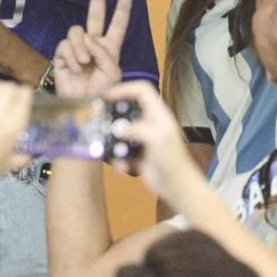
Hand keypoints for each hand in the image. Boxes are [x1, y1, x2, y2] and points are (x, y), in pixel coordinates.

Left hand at [0, 77, 31, 180]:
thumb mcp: (8, 165)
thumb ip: (20, 158)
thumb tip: (27, 157)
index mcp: (14, 129)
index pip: (24, 98)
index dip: (24, 93)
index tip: (23, 94)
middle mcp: (1, 117)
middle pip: (10, 88)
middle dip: (11, 89)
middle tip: (10, 95)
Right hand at [52, 0, 131, 98]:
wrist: (82, 106)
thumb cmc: (101, 92)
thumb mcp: (113, 73)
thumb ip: (104, 53)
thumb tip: (88, 39)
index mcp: (109, 49)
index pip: (117, 26)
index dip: (122, 10)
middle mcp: (93, 45)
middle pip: (95, 17)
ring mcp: (76, 49)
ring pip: (77, 31)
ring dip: (81, 47)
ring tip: (85, 63)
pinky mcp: (62, 56)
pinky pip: (64, 44)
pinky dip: (71, 56)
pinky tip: (75, 68)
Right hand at [102, 81, 201, 205]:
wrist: (177, 187)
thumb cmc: (171, 159)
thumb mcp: (157, 138)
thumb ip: (136, 129)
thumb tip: (117, 129)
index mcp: (158, 114)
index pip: (142, 91)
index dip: (125, 89)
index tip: (107, 96)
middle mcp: (149, 123)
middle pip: (128, 110)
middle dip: (113, 116)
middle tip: (99, 120)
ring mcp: (143, 140)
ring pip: (121, 133)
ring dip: (113, 141)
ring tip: (105, 147)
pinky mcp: (137, 155)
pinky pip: (122, 152)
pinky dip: (119, 159)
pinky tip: (121, 167)